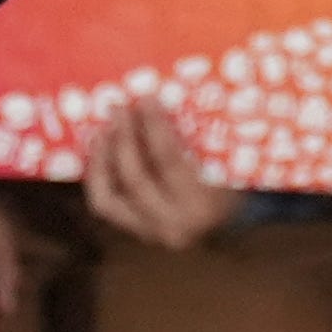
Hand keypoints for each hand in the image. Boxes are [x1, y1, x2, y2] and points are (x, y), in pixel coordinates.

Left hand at [82, 97, 235, 251]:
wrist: (231, 220)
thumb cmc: (231, 180)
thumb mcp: (222, 158)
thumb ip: (194, 135)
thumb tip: (159, 97)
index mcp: (202, 205)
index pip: (169, 160)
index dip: (154, 126)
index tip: (146, 98)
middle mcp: (174, 226)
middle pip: (135, 178)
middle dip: (123, 138)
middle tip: (119, 108)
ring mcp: (151, 233)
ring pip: (108, 198)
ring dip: (102, 160)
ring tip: (102, 129)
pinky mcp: (136, 231)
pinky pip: (106, 203)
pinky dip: (99, 176)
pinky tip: (100, 150)